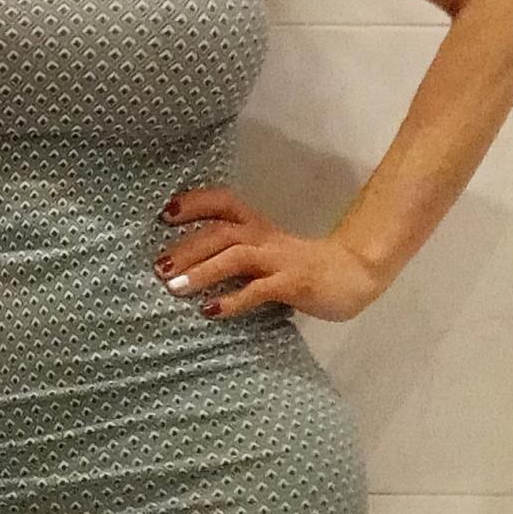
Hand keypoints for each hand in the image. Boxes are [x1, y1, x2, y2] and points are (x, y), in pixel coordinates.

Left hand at [153, 185, 387, 323]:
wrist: (354, 275)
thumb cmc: (302, 267)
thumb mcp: (266, 253)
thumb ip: (234, 255)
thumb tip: (186, 266)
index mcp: (258, 226)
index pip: (224, 202)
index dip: (195, 202)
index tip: (165, 212)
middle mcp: (265, 238)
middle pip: (222, 231)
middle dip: (187, 246)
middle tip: (158, 266)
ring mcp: (280, 260)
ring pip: (236, 256)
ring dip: (202, 270)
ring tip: (174, 287)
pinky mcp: (294, 284)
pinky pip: (259, 290)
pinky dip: (232, 300)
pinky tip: (210, 310)